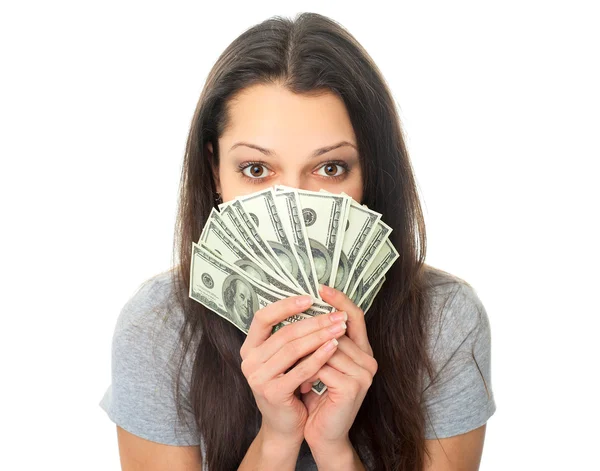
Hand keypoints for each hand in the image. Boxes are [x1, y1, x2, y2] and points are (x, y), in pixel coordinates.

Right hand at [239, 294, 348, 444]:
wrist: (284, 426)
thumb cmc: (287, 387)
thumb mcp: (282, 359)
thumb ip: (287, 337)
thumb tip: (310, 304)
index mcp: (249, 348)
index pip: (262, 317)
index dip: (285, 305)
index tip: (310, 298)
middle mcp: (249, 361)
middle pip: (284, 333)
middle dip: (314, 321)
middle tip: (336, 314)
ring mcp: (258, 378)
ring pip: (293, 349)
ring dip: (320, 336)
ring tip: (339, 327)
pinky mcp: (273, 393)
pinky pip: (300, 370)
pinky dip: (319, 356)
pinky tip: (333, 347)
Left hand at [300, 285, 377, 453]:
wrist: (324, 435)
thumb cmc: (319, 398)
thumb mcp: (322, 365)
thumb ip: (322, 343)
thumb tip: (306, 311)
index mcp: (364, 351)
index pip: (355, 316)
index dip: (339, 300)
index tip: (321, 288)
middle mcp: (369, 360)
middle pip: (336, 331)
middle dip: (310, 336)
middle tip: (291, 339)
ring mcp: (364, 373)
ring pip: (327, 348)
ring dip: (307, 359)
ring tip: (297, 372)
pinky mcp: (353, 387)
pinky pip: (323, 367)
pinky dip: (308, 373)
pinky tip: (304, 386)